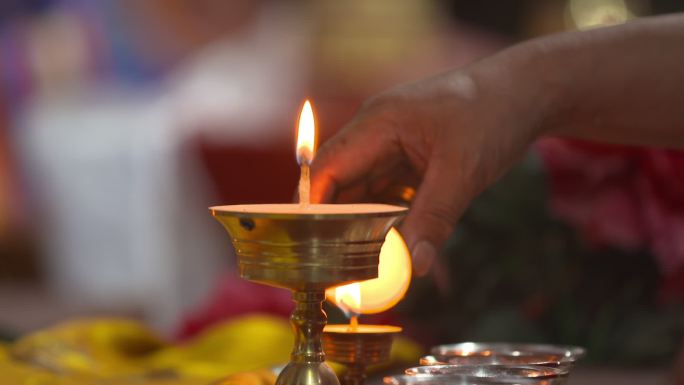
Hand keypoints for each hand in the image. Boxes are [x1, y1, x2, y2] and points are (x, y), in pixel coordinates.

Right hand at [311, 54, 548, 274]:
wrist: (527, 92)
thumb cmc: (493, 115)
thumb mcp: (463, 170)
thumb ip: (434, 218)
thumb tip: (413, 266)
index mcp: (377, 123)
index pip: (326, 169)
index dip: (313, 208)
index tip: (312, 248)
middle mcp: (376, 133)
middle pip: (340, 184)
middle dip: (336, 224)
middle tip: (335, 268)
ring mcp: (392, 145)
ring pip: (363, 192)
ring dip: (361, 225)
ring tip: (356, 264)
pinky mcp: (409, 159)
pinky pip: (386, 193)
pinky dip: (385, 219)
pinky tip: (386, 245)